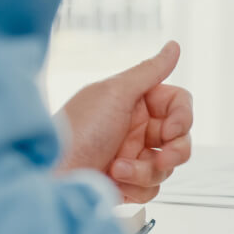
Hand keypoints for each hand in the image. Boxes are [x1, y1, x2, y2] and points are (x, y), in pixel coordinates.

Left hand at [56, 41, 193, 202]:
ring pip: (167, 165)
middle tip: (162, 158)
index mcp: (134, 102)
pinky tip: (113, 180)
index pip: (178, 104)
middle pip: (180, 137)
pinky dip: (136, 186)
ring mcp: (132, 156)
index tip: (170, 130)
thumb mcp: (115, 93)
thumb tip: (174, 46)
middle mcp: (136, 128)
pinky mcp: (127, 183)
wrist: (51, 173)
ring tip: (119, 169)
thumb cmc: (77, 131)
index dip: (182, 117)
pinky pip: (152, 187)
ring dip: (147, 170)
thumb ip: (150, 71)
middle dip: (175, 150)